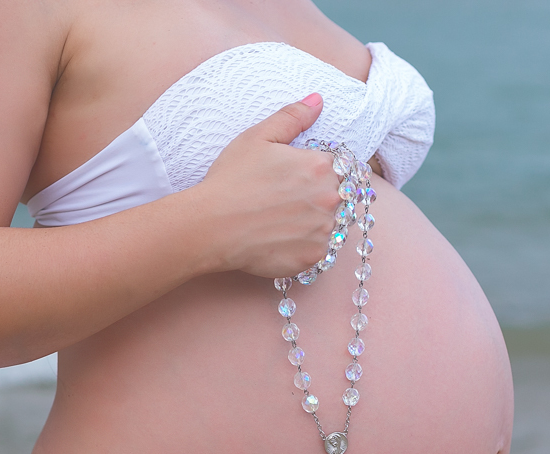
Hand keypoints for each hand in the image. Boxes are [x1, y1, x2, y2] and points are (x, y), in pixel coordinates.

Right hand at [196, 93, 341, 278]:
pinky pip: (317, 250)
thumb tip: (318, 101)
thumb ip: (293, 117)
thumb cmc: (232, 180)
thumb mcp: (258, 138)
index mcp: (322, 166)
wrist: (210, 226)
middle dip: (320, 196)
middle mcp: (330, 199)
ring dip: (315, 223)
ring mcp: (324, 232)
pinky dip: (303, 246)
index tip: (297, 179)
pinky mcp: (312, 257)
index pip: (340, 167)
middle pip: (340, 196)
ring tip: (281, 220)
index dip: (318, 171)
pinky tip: (279, 239)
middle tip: (286, 201)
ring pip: (331, 225)